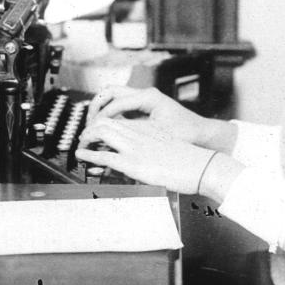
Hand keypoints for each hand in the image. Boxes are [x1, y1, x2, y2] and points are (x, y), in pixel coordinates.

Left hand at [75, 118, 215, 194]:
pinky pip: (105, 156)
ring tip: (81, 144)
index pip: (119, 119)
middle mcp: (140, 134)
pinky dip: (89, 155)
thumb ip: (155, 147)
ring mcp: (135, 148)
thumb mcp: (169, 147)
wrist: (203, 166)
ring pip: (102, 132)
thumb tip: (147, 156)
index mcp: (148, 129)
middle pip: (106, 120)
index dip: (103, 123)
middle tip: (85, 137)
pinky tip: (82, 155)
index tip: (96, 131)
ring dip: (87, 138)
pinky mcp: (134, 163)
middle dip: (91, 128)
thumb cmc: (191, 161)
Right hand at [81, 86, 214, 147]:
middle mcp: (145, 94)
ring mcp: (144, 98)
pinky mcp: (144, 106)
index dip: (101, 116)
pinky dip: (110, 111)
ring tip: (94, 124)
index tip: (92, 129)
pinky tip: (107, 126)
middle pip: (110, 91)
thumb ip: (133, 132)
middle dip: (96, 106)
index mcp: (148, 97)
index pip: (116, 102)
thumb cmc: (186, 133)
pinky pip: (121, 103)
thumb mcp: (158, 135)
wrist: (201, 133)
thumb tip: (110, 134)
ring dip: (102, 107)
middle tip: (88, 123)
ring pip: (114, 95)